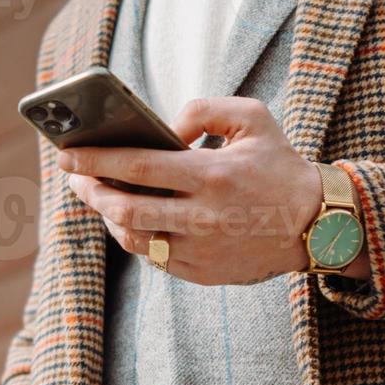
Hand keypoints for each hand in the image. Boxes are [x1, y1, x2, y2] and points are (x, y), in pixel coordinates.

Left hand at [59, 97, 360, 284]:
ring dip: (108, 217)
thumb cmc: (278, 165)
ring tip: (99, 197)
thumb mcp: (253, 118)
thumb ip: (202, 111)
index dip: (95, 159)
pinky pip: (153, 256)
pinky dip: (134, 236)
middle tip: (74, 177)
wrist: (317, 224)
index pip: (137, 165)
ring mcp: (200, 250)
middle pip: (125, 208)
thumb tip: (162, 130)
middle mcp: (202, 217)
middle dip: (91, 191)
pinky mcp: (201, 273)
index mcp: (212, 175)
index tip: (67, 153)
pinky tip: (128, 218)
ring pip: (133, 238)